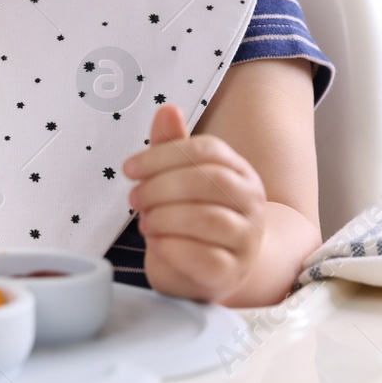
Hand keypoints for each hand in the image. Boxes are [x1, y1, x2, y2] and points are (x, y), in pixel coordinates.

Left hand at [122, 102, 267, 302]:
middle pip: (210, 181)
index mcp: (240, 172)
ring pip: (209, 220)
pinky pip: (205, 258)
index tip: (129, 168)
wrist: (208, 271)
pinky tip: (157, 244)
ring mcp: (246, 240)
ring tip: (145, 223)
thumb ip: (171, 146)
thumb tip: (167, 109)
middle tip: (135, 198)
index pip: (207, 151)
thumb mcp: (177, 179)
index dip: (163, 155)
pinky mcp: (231, 273)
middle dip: (162, 187)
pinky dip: (173, 248)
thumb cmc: (190, 218)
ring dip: (165, 218)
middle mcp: (251, 203)